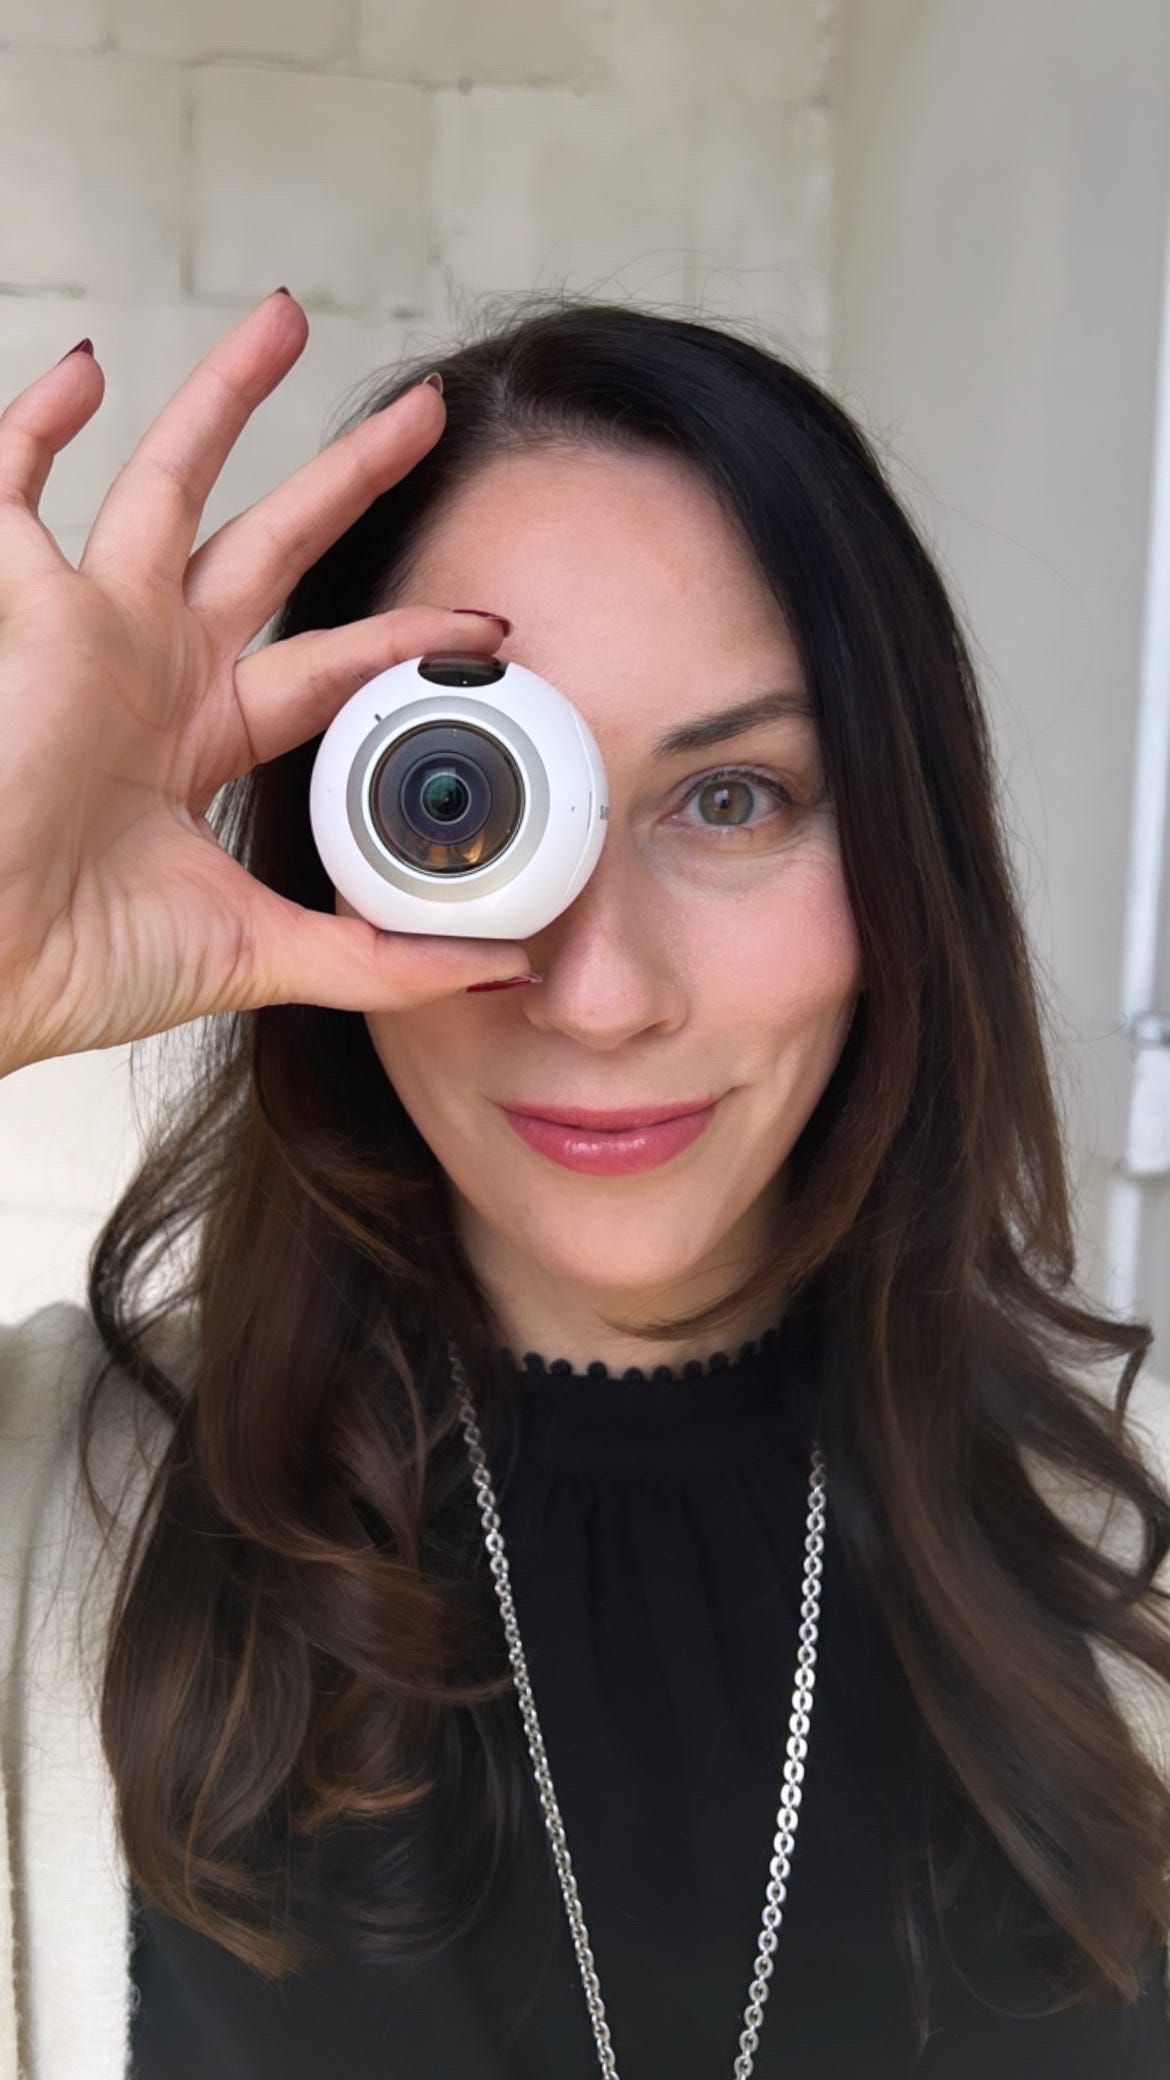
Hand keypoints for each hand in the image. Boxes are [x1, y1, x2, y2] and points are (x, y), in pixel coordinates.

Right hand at [0, 292, 530, 1075]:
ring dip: (223, 398)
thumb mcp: (260, 951)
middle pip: (274, 542)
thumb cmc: (84, 959)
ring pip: (167, 481)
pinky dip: (36, 427)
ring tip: (287, 319)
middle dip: (349, 479)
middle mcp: (155, 666)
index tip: (487, 624)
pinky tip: (80, 372)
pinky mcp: (24, 608)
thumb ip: (380, 957)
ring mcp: (89, 627)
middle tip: (426, 414)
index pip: (331, 661)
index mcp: (204, 734)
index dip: (406, 638)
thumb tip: (504, 970)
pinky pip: (13, 488)